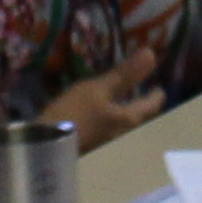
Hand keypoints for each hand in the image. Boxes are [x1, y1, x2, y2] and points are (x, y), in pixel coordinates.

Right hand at [47, 50, 165, 152]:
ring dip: (126, 113)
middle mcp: (124, 135)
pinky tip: (102, 115)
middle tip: (142, 93)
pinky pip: (110, 131)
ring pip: (125, 126)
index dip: (157, 93)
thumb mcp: (97, 89)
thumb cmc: (74, 114)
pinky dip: (111, 120)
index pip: (152, 105)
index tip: (158, 86)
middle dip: (143, 106)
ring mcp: (109, 145)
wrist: (43, 148)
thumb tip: (152, 54)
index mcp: (129, 120)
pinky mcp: (93, 148)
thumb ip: (124, 74)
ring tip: (122, 101)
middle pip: (140, 118)